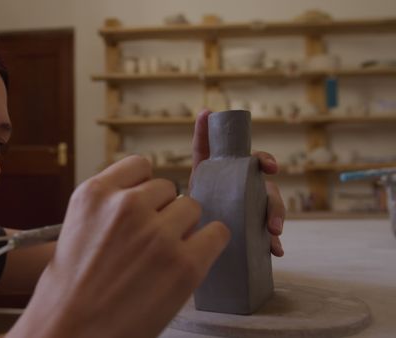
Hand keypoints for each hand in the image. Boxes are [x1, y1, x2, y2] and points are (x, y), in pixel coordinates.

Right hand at [9, 155, 229, 337]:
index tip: (144, 204)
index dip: (144, 187)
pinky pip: (217, 233)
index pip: (139, 165)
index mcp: (95, 194)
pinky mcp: (184, 264)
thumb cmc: (68, 290)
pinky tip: (192, 259)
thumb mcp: (76, 228)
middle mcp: (127, 206)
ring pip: (192, 208)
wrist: (70, 332)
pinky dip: (209, 244)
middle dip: (162, 210)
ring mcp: (157, 234)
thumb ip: (108, 206)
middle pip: (168, 188)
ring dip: (183, 228)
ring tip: (165, 254)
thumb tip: (145, 199)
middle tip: (150, 240)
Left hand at [191, 109, 285, 256]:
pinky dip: (273, 243)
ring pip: (271, 213)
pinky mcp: (252, 230)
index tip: (270, 167)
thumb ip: (203, 141)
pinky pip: (267, 237)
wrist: (188, 229)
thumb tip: (206, 110)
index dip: (266, 161)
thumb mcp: (200, 168)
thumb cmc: (200, 191)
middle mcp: (248, 190)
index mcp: (238, 174)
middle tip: (271, 216)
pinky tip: (276, 251)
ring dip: (276, 222)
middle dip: (274, 203)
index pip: (256, 163)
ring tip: (273, 236)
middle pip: (268, 191)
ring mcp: (252, 210)